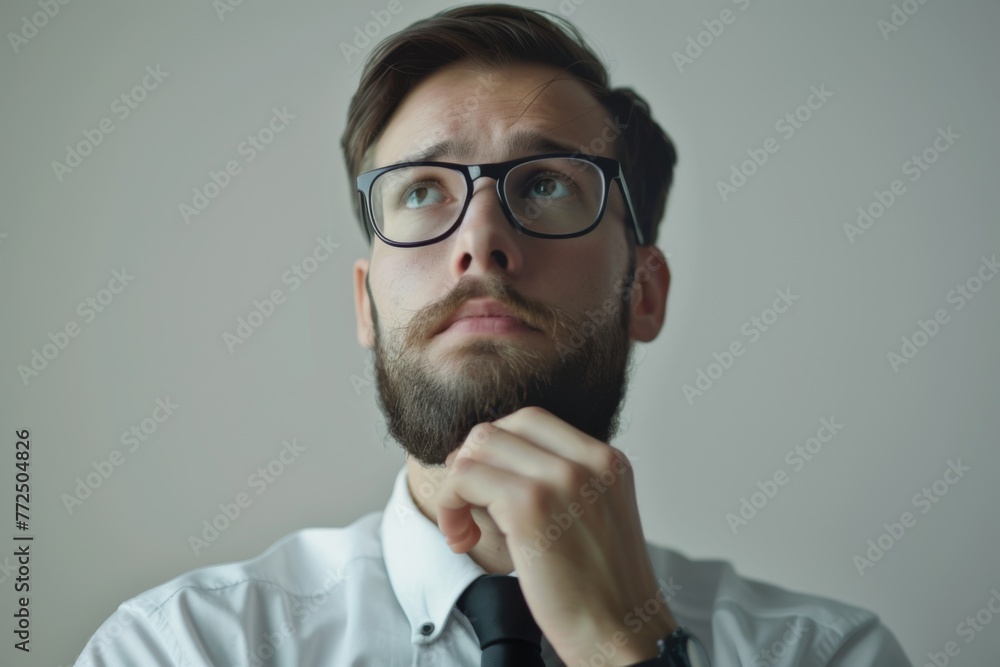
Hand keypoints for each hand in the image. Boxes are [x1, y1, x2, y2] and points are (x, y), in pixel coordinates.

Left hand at [436, 406, 676, 665]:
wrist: (621, 635)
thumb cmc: (602, 589)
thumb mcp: (596, 515)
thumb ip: (565, 482)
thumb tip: (500, 464)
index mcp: (607, 460)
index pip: (533, 421)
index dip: (498, 450)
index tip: (487, 488)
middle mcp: (588, 461)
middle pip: (503, 427)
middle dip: (473, 461)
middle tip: (468, 503)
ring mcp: (560, 478)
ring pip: (478, 447)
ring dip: (458, 486)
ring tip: (464, 528)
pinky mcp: (530, 505)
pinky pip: (465, 477)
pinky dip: (451, 505)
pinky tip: (463, 540)